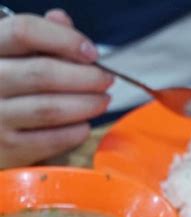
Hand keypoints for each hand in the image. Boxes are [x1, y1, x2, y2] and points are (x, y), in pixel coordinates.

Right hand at [0, 10, 112, 167]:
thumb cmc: (6, 89)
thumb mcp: (13, 56)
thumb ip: (37, 38)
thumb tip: (62, 19)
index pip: (24, 31)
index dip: (65, 40)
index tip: (92, 52)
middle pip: (42, 73)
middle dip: (85, 77)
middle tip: (106, 80)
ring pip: (49, 108)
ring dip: (85, 105)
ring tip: (103, 101)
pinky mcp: (8, 148)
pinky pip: (51, 140)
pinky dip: (75, 132)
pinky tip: (85, 125)